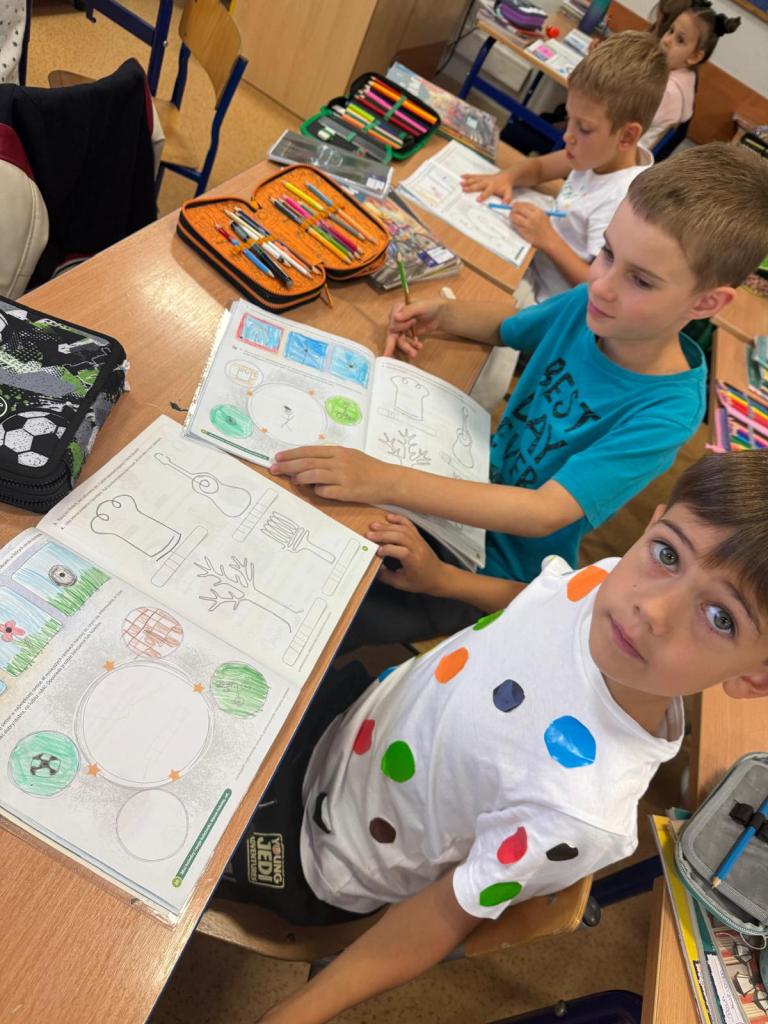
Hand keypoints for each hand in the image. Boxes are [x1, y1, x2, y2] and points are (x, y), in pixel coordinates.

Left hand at [270, 446, 396, 503]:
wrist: (388, 480)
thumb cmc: (369, 468)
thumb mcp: (350, 456)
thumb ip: (330, 458)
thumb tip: (309, 463)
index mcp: (338, 451)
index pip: (308, 451)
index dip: (291, 454)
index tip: (278, 457)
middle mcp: (338, 462)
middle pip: (306, 462)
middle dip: (287, 465)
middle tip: (273, 468)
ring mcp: (342, 476)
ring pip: (312, 475)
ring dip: (299, 478)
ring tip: (291, 480)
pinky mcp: (346, 491)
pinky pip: (325, 491)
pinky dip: (317, 491)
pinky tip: (314, 490)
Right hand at [367, 514, 448, 595]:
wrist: (439, 576)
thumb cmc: (421, 581)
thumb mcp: (402, 584)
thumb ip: (387, 577)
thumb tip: (375, 569)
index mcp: (413, 561)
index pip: (400, 552)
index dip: (387, 550)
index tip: (376, 551)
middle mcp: (417, 548)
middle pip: (400, 537)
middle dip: (383, 534)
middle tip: (369, 534)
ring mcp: (418, 540)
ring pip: (403, 529)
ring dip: (387, 526)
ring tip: (374, 526)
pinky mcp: (419, 536)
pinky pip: (409, 525)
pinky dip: (399, 519)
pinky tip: (389, 517)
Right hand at [384, 299, 441, 357]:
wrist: (438, 316)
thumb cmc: (429, 307)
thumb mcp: (420, 307)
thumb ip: (408, 311)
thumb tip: (395, 317)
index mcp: (397, 309)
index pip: (393, 320)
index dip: (401, 324)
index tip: (414, 321)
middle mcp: (396, 319)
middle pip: (393, 334)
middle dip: (399, 343)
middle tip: (390, 355)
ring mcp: (401, 329)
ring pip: (399, 341)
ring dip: (407, 347)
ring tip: (415, 353)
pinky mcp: (406, 336)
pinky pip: (405, 344)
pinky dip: (411, 347)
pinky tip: (419, 346)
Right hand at [460, 170, 513, 202]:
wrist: (506, 177)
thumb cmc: (505, 186)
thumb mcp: (508, 193)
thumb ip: (507, 198)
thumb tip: (505, 204)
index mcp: (493, 186)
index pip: (487, 192)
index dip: (483, 196)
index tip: (477, 200)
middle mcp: (487, 182)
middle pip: (478, 185)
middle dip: (471, 187)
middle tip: (464, 189)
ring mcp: (483, 178)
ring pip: (474, 179)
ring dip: (467, 181)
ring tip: (461, 183)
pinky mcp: (481, 176)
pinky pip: (474, 176)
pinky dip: (468, 176)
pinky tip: (462, 176)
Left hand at [510, 202, 555, 247]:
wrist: (548, 239)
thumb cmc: (545, 227)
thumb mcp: (542, 214)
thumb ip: (532, 210)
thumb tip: (520, 206)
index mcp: (537, 211)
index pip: (524, 204)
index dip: (517, 204)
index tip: (515, 205)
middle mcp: (532, 217)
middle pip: (518, 209)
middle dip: (513, 209)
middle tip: (512, 210)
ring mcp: (527, 225)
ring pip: (514, 217)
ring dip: (511, 216)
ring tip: (512, 217)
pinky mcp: (524, 232)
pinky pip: (515, 225)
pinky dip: (513, 223)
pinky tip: (515, 223)